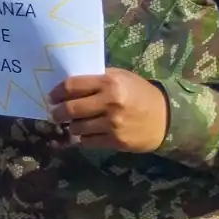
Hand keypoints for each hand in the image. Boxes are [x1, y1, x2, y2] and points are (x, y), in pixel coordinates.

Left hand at [49, 68, 169, 151]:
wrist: (167, 118)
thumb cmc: (140, 94)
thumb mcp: (122, 78)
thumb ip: (98, 78)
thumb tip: (69, 84)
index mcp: (109, 83)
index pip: (72, 86)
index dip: (56, 92)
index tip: (50, 97)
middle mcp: (109, 102)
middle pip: (70, 109)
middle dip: (57, 113)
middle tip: (54, 114)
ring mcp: (112, 123)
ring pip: (77, 127)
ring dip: (71, 126)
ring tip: (71, 124)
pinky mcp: (116, 141)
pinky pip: (88, 141)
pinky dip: (82, 138)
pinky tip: (84, 134)